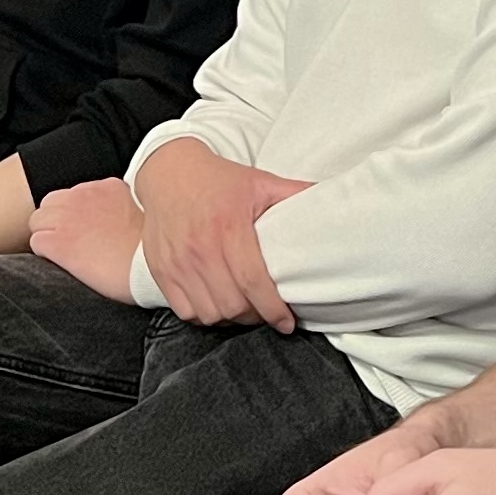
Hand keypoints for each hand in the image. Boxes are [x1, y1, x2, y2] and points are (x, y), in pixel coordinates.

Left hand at [27, 178, 143, 301]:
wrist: (150, 268)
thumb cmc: (153, 250)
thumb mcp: (148, 215)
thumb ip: (128, 209)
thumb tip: (124, 219)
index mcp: (106, 188)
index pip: (74, 195)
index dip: (75, 215)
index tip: (85, 231)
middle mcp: (83, 197)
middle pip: (50, 205)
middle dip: (55, 223)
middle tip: (72, 244)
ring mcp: (67, 218)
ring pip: (38, 222)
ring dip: (47, 236)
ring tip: (66, 256)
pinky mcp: (58, 242)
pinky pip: (37, 243)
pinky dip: (45, 254)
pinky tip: (63, 265)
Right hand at [132, 144, 311, 329]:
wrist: (169, 172)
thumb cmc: (219, 180)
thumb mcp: (260, 181)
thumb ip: (294, 194)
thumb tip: (334, 198)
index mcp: (228, 227)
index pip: (253, 281)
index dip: (273, 309)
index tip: (287, 322)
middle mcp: (200, 248)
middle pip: (232, 305)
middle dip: (255, 316)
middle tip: (267, 312)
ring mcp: (178, 262)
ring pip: (209, 313)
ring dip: (230, 318)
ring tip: (244, 309)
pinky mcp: (162, 271)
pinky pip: (185, 311)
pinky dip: (203, 315)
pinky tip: (217, 303)